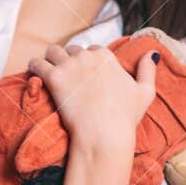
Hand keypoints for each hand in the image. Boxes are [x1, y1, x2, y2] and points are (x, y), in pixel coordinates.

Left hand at [28, 43, 156, 155]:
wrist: (104, 135)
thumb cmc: (125, 117)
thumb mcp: (145, 93)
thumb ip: (148, 70)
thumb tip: (151, 53)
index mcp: (107, 56)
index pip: (93, 49)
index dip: (88, 62)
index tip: (84, 74)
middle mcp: (88, 55)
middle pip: (72, 49)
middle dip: (69, 59)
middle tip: (66, 76)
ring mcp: (70, 65)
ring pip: (53, 51)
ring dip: (51, 59)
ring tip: (48, 70)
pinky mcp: (54, 77)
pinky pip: (37, 63)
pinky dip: (34, 66)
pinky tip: (34, 71)